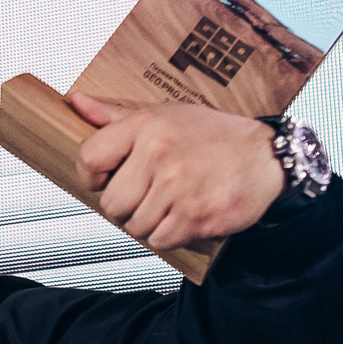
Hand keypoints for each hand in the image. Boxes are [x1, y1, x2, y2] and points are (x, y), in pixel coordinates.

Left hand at [69, 93, 285, 248]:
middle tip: (147, 194)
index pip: (89, 159)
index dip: (91, 177)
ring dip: (149, 222)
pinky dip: (169, 235)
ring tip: (170, 202)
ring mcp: (178, 187)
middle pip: (111, 204)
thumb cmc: (211, 135)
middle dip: (125, 206)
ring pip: (135, 226)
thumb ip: (115, 116)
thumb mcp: (164, 114)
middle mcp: (159, 155)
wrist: (266, 157)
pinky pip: (160, 240)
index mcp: (146, 127)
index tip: (106, 179)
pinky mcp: (196, 216)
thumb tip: (76, 103)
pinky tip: (184, 215)